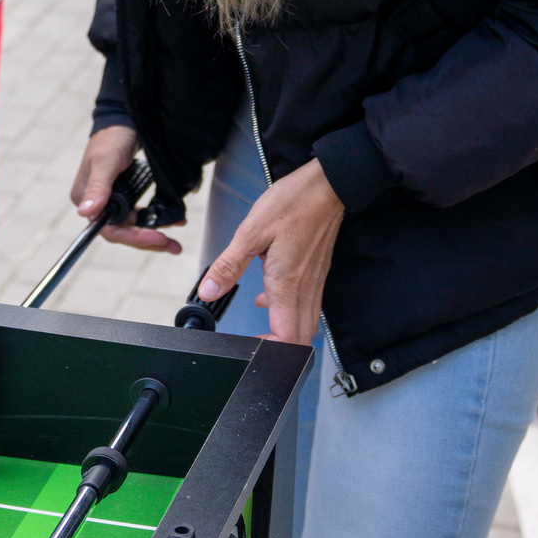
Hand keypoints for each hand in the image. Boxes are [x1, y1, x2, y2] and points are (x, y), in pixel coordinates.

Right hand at [69, 126, 180, 253]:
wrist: (125, 120)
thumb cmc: (112, 138)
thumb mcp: (106, 161)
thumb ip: (98, 187)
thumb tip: (86, 213)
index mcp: (86, 200)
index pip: (109, 230)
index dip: (133, 237)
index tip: (157, 237)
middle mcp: (98, 204)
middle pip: (123, 231)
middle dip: (148, 240)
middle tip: (173, 246)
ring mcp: (113, 201)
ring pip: (134, 225)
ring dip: (154, 232)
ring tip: (176, 241)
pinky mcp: (126, 196)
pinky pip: (141, 213)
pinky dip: (156, 218)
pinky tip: (174, 218)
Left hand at [197, 159, 344, 343]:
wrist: (328, 185)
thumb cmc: (293, 203)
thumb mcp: (251, 232)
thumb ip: (229, 266)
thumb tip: (209, 292)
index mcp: (288, 284)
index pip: (288, 338)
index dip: (271, 353)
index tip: (250, 347)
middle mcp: (306, 288)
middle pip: (301, 338)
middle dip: (280, 350)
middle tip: (254, 345)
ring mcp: (315, 281)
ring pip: (306, 322)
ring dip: (285, 331)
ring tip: (260, 327)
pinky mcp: (317, 271)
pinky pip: (306, 303)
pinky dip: (288, 310)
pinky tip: (269, 296)